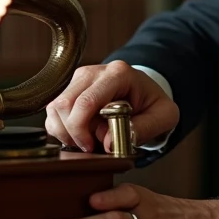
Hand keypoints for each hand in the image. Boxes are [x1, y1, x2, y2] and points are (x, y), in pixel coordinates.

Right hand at [44, 61, 178, 152]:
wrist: (146, 92)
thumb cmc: (154, 104)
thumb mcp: (164, 117)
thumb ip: (143, 129)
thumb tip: (110, 143)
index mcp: (119, 74)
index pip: (86, 101)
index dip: (82, 129)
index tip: (91, 146)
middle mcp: (94, 71)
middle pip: (64, 104)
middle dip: (72, 133)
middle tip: (90, 146)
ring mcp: (79, 78)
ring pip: (54, 108)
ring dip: (65, 131)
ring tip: (87, 140)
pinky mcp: (70, 87)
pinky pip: (53, 112)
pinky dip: (61, 128)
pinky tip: (80, 134)